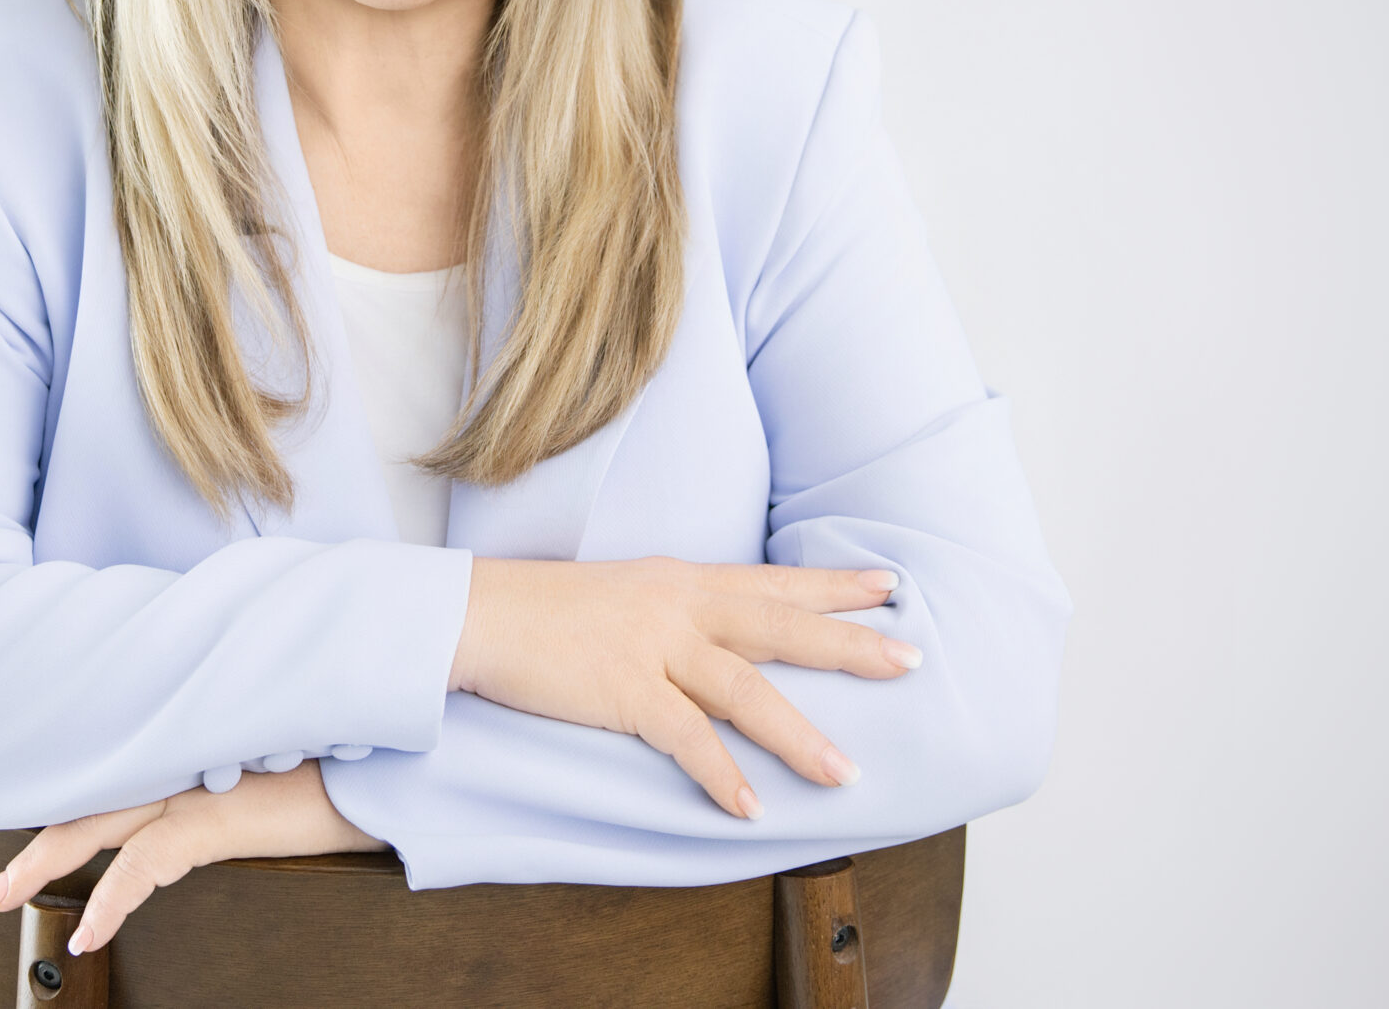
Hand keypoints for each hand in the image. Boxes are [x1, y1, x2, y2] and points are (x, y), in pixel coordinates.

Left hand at [0, 760, 384, 954]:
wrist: (376, 760)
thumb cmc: (334, 765)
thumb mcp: (268, 766)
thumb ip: (225, 778)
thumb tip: (209, 803)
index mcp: (185, 746)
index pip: (109, 775)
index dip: (64, 806)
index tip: (30, 838)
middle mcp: (178, 759)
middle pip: (83, 799)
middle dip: (31, 845)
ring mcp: (190, 786)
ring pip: (93, 825)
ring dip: (40, 866)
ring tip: (3, 898)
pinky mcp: (212, 819)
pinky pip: (144, 866)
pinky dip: (110, 900)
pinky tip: (90, 930)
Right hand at [447, 556, 920, 819]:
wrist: (480, 612)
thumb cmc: (546, 608)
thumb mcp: (626, 592)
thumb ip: (676, 610)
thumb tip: (719, 638)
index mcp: (682, 580)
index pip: (772, 581)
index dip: (832, 585)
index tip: (888, 586)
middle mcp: (679, 606)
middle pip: (780, 626)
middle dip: (848, 645)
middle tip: (908, 661)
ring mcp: (653, 647)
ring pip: (747, 690)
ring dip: (800, 737)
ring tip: (847, 775)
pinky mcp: (624, 690)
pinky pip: (687, 739)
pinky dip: (722, 776)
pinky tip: (751, 808)